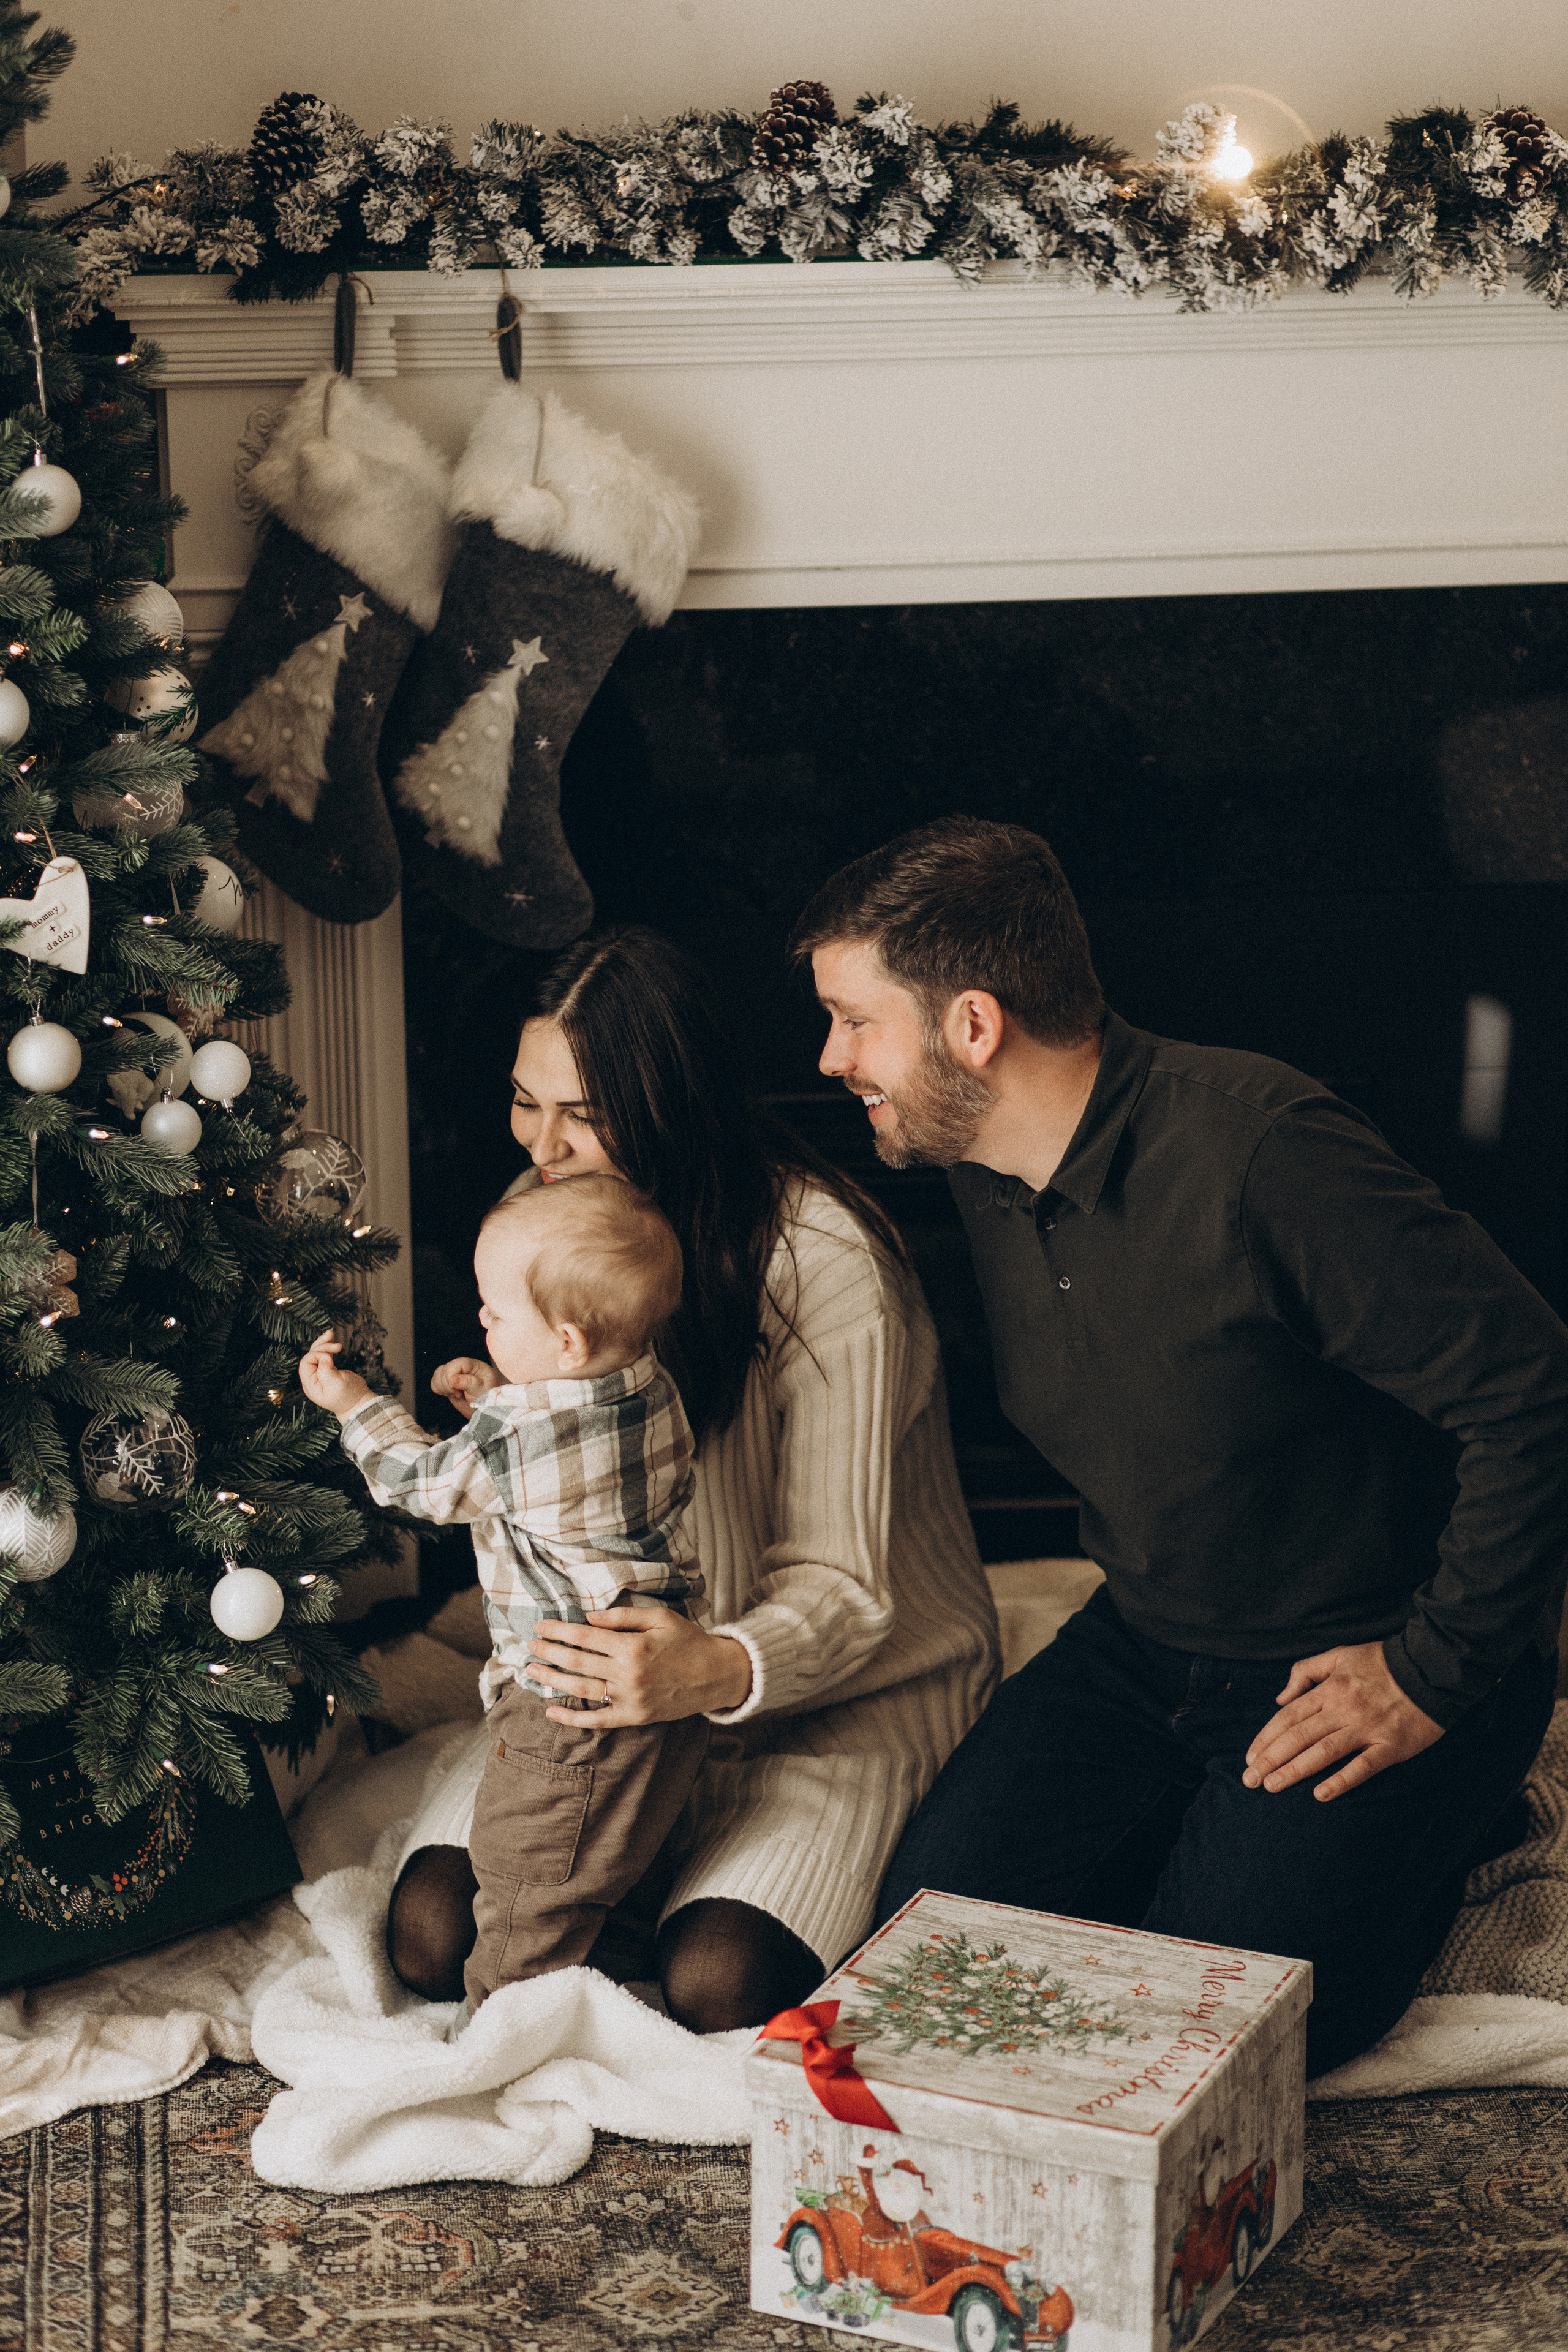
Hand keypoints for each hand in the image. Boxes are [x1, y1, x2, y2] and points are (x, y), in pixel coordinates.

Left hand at [299, 1329, 372, 1420]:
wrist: (359, 1403)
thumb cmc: (348, 1397)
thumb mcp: (336, 1384)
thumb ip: (326, 1371)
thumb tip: (324, 1357)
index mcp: (310, 1384)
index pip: (306, 1362)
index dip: (317, 1355)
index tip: (331, 1357)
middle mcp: (312, 1379)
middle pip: (311, 1356)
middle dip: (323, 1347)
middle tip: (338, 1346)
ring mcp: (319, 1375)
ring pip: (317, 1354)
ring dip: (325, 1344)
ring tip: (332, 1334)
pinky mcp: (327, 1371)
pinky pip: (324, 1356)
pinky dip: (328, 1348)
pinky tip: (333, 1342)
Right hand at [431, 1356, 501, 1419]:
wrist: (488, 1408)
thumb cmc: (490, 1396)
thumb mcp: (482, 1388)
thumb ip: (468, 1382)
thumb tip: (452, 1379)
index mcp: (472, 1365)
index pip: (454, 1364)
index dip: (450, 1377)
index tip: (458, 1390)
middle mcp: (462, 1367)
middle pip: (443, 1370)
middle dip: (447, 1385)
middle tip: (460, 1394)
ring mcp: (454, 1375)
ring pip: (438, 1375)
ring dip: (443, 1387)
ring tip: (457, 1394)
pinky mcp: (449, 1383)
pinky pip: (435, 1382)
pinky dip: (439, 1389)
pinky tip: (451, 1394)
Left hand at [525, 1606, 752, 1727]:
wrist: (717, 1675)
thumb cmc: (688, 1641)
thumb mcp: (660, 1617)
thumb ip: (622, 1617)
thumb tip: (588, 1619)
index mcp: (633, 1646)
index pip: (585, 1637)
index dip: (558, 1631)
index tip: (540, 1626)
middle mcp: (629, 1674)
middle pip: (577, 1662)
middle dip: (548, 1653)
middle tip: (528, 1646)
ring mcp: (630, 1699)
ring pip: (581, 1689)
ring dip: (552, 1680)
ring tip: (532, 1671)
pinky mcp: (635, 1718)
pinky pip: (597, 1720)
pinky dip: (572, 1717)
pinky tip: (552, 1711)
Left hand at [1243, 1640, 1444, 1800]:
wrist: (1430, 1668)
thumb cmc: (1382, 1662)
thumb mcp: (1339, 1655)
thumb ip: (1306, 1671)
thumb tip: (1280, 1697)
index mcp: (1330, 1689)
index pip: (1288, 1717)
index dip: (1266, 1738)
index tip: (1249, 1758)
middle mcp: (1343, 1709)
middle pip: (1299, 1737)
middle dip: (1271, 1760)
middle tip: (1250, 1780)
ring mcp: (1367, 1728)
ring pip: (1324, 1752)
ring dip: (1295, 1771)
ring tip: (1272, 1786)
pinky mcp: (1390, 1745)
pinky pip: (1363, 1766)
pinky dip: (1341, 1781)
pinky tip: (1321, 1795)